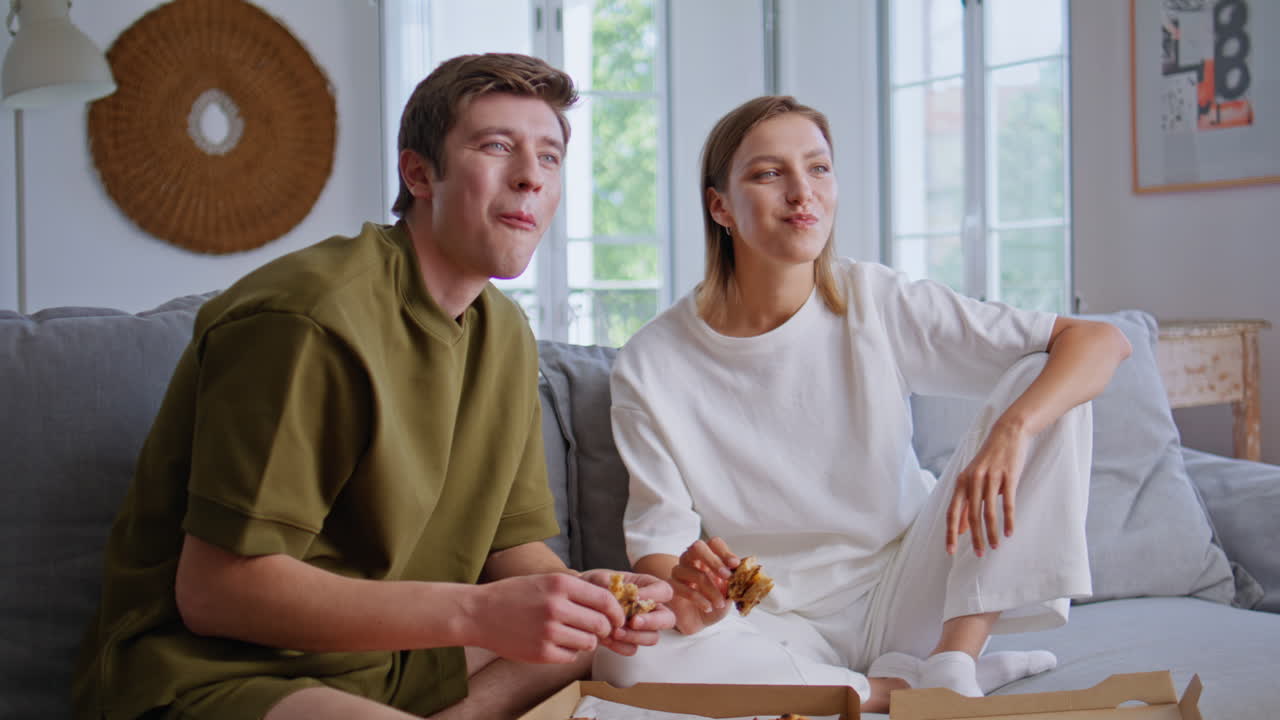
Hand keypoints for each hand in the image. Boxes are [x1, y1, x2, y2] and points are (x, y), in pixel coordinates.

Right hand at [466, 573, 623, 663]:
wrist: (479, 613)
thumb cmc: (515, 595)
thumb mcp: (546, 580)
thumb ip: (576, 589)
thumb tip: (609, 603)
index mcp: (560, 584)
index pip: (605, 600)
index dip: (616, 612)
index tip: (617, 619)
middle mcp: (556, 607)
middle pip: (601, 624)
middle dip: (603, 629)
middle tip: (596, 630)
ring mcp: (549, 631)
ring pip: (589, 643)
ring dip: (585, 641)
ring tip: (570, 634)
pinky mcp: (541, 653)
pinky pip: (571, 657)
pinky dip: (568, 652)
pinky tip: (554, 644)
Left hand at [579, 569, 674, 654]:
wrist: (577, 603)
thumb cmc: (592, 585)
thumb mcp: (600, 579)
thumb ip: (613, 585)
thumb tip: (625, 597)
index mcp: (648, 587)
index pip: (665, 591)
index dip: (654, 595)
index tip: (634, 597)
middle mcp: (650, 608)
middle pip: (668, 619)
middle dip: (651, 622)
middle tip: (633, 622)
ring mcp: (642, 627)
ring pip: (652, 638)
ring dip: (634, 637)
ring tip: (614, 632)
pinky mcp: (629, 641)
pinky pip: (632, 649)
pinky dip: (620, 646)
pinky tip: (606, 639)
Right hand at [668, 538, 738, 633]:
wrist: (698, 622)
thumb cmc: (714, 604)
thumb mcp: (729, 594)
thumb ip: (736, 583)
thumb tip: (745, 574)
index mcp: (708, 558)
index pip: (714, 543)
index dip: (724, 552)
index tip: (735, 564)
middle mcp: (691, 560)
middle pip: (697, 547)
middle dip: (713, 561)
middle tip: (726, 576)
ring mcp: (679, 571)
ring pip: (693, 572)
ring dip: (711, 589)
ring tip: (719, 604)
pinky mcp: (671, 586)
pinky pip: (683, 588)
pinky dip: (699, 599)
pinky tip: (708, 608)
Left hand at [946, 421, 1028, 556]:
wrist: (1007, 434)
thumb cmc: (989, 461)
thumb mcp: (972, 479)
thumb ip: (965, 503)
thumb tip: (959, 528)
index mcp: (961, 482)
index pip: (952, 512)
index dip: (950, 533)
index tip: (950, 551)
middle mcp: (972, 480)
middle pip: (971, 516)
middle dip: (974, 538)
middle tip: (979, 554)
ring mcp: (990, 478)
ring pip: (988, 512)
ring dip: (991, 532)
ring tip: (995, 546)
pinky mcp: (1008, 477)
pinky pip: (1007, 503)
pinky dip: (1008, 520)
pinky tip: (1009, 532)